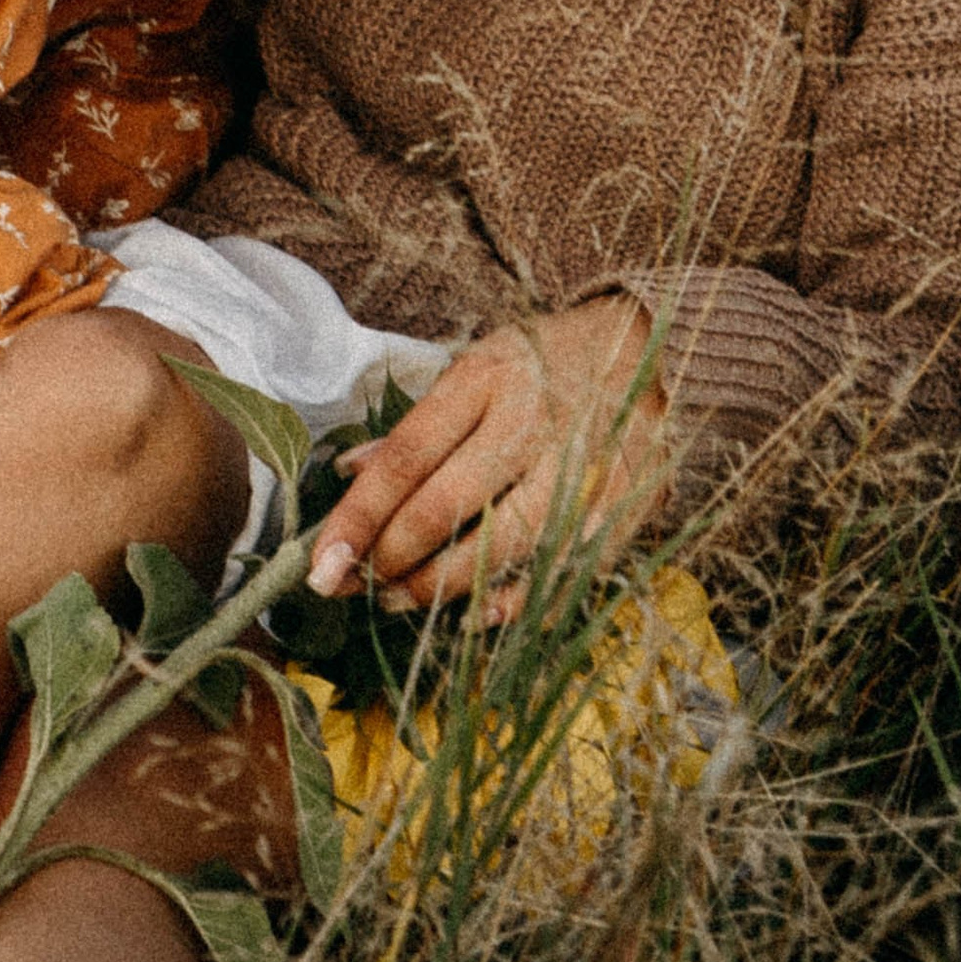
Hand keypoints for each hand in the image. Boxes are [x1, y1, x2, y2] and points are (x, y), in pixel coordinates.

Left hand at [308, 298, 667, 614]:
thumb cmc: (537, 364)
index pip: (408, 456)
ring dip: (441, 588)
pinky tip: (475, 614)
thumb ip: (415, 429)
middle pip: (448, 507)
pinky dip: (512, 603)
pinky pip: (557, 573)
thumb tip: (349, 473)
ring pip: (500, 551)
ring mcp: (581, 470)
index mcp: (486, 380)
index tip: (319, 562)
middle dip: (392, 560)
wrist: (640, 346)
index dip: (359, 516)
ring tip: (400, 601)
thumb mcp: (471, 371)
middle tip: (355, 586)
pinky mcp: (621, 508)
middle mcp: (531, 423)